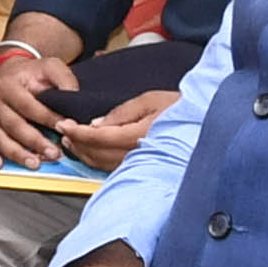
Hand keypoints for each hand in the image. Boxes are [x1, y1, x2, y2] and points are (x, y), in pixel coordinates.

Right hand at [0, 40, 74, 164]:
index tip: (64, 128)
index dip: (47, 118)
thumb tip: (74, 98)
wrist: (10, 73)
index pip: (28, 106)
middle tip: (54, 153)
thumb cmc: (32, 73)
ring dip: (16, 153)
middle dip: (35, 141)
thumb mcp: (50, 67)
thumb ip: (64, 79)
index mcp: (8, 86)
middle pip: (14, 125)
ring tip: (34, 163)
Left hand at [49, 87, 171, 172]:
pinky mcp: (143, 165)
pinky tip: (89, 152)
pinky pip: (114, 166)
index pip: (99, 137)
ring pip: (103, 163)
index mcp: (139, 135)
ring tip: (71, 141)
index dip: (78, 133)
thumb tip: (96, 123)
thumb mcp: (149, 100)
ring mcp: (141, 162)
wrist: (203, 123)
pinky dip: (97, 159)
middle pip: (98, 153)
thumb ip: (121, 112)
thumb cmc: (179, 107)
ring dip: (84, 153)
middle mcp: (139, 153)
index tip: (63, 125)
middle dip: (77, 143)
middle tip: (63, 131)